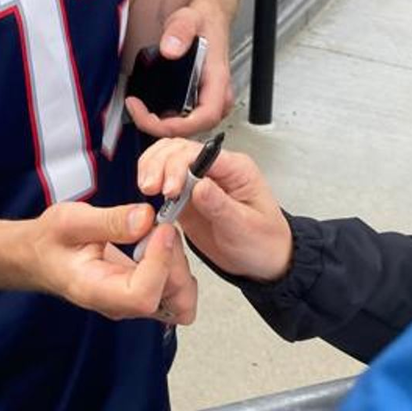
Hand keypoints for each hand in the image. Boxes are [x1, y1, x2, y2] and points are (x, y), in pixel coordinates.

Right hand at [27, 201, 196, 323]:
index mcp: (97, 291)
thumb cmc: (49, 241)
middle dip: (174, 259)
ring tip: (157, 233)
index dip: (159, 262)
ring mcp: (133, 302)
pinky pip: (175, 289)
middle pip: (171, 299)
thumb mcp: (70, 220)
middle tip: (159, 226)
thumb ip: (109, 221)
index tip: (160, 228)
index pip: (143, 295)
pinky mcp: (142, 292)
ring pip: (180, 298)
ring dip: (178, 262)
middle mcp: (120, 304)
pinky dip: (176, 264)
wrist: (40, 255)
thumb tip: (146, 218)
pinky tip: (158, 241)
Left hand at [124, 3, 232, 137]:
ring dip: (163, 125)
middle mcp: (217, 95)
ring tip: (139, 111)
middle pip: (194, 128)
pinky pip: (186, 119)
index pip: (205, 117)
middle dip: (163, 127)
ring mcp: (209, 99)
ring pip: (189, 127)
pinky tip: (150, 111)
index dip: (178, 126)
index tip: (151, 119)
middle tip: (137, 111)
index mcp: (218, 80)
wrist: (210, 18)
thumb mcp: (189, 19)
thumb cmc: (204, 22)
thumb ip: (179, 31)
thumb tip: (169, 50)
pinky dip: (166, 119)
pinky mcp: (200, 99)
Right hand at [137, 138, 291, 282]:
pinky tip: (148, 194)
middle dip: (160, 164)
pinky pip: (163, 177)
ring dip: (152, 167)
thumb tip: (199, 186)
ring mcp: (198, 179)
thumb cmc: (262, 243)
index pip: (200, 152)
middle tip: (150, 188)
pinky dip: (151, 179)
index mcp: (235, 168)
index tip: (169, 189)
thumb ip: (221, 206)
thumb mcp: (245, 229)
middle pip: (179, 148)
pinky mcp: (186, 194)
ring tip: (146, 188)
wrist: (265, 262)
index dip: (178, 165)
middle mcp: (215, 168)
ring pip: (167, 155)